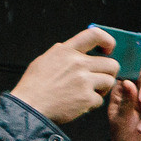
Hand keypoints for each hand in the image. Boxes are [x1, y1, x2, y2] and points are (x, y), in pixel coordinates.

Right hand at [11, 27, 126, 125]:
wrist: (28, 106)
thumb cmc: (35, 84)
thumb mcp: (46, 59)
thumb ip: (66, 54)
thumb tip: (83, 51)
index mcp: (66, 51)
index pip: (95, 35)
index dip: (108, 41)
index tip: (108, 50)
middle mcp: (77, 63)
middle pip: (112, 64)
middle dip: (108, 72)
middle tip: (99, 79)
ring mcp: (83, 81)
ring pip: (109, 81)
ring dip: (102, 88)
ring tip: (86, 92)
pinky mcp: (87, 98)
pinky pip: (100, 99)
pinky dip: (91, 103)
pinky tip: (78, 103)